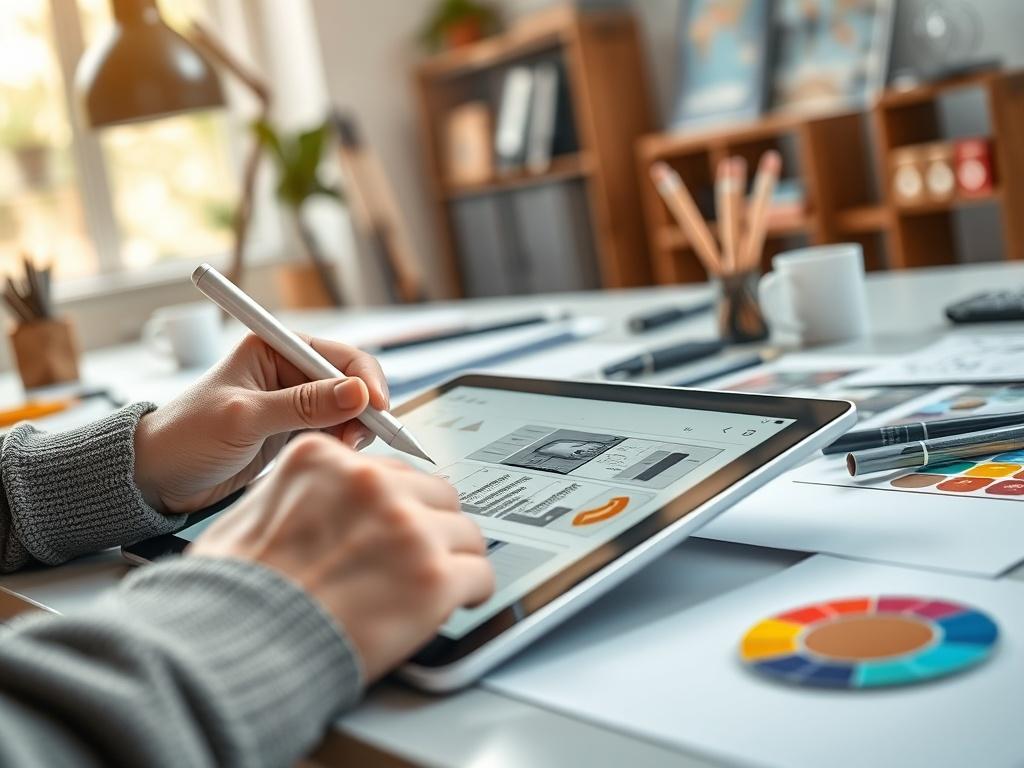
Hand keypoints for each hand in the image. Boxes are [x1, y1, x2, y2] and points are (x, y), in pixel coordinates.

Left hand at [134, 333, 388, 513]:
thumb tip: (358, 393)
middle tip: (361, 439)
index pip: (337, 356)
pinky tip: (332, 456)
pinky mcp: (294, 430)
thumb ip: (303, 406)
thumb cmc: (187, 437)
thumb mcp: (245, 418)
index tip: (378, 408)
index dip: (364, 380)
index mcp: (273, 349)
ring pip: (348, 411)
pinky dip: (342, 444)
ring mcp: (294, 402)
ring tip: (341, 451)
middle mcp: (288, 371)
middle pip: (350, 383)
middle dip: (363, 410)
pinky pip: (335, 432)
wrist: (157, 478)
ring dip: (354, 430)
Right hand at [188, 434, 494, 680]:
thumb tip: (331, 504)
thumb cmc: (232, 593)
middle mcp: (371, 484)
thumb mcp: (253, 511)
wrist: (234, 649)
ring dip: (452, 558)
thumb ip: (305, 493)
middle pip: (436, 494)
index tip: (396, 525)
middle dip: (429, 525)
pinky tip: (458, 602)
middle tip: (417, 557)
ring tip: (435, 585)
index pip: (390, 470)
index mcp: (324, 460)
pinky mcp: (434, 576)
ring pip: (465, 532)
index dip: (396, 504)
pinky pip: (480, 573)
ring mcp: (407, 528)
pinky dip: (472, 591)